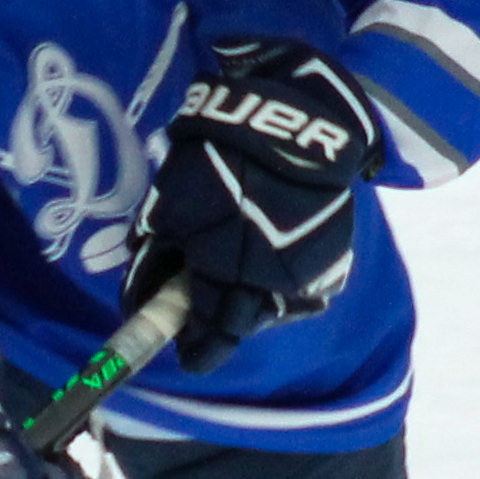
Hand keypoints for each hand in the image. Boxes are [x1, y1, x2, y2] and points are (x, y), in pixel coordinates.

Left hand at [122, 36, 384, 373]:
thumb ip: (156, 257)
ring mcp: (309, 277)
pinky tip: (269, 259)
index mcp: (227, 280)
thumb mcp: (169, 206)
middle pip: (242, 326)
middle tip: (203, 305)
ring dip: (253, 303)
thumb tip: (144, 293)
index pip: (210, 337)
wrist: (292, 128)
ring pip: (274, 309)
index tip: (184, 350)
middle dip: (221, 322)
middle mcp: (271, 290)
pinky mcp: (335, 260)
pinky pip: (303, 289)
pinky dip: (282, 284)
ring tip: (237, 274)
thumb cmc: (217, 163)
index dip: (195, 347)